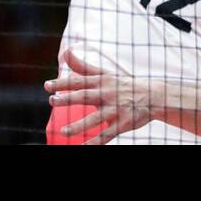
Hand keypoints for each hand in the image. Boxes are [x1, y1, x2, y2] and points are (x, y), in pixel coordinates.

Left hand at [46, 48, 160, 144]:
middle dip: (69, 98)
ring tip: (63, 131)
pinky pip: (106, 135)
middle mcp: (107, 94)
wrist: (153, 96)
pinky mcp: (123, 123)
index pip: (79, 81)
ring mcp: (116, 109)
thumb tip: (65, 53)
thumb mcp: (104, 73)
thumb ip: (83, 66)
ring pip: (95, 119)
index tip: (47, 85)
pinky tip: (82, 147)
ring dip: (79, 125)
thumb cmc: (123, 84)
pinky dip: (94, 142)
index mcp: (101, 82)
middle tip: (52, 100)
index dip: (63, 83)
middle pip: (86, 96)